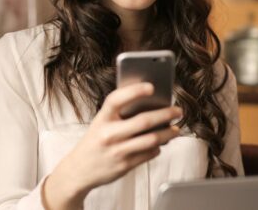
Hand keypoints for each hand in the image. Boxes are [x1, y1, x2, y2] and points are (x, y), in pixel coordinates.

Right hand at [42, 82, 182, 209]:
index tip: (151, 87)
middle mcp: (109, 134)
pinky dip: (158, 147)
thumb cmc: (94, 142)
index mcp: (101, 119)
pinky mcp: (124, 165)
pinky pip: (149, 154)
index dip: (134, 91)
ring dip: (168, 133)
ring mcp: (117, 151)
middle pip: (143, 121)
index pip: (117, 100)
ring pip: (151, 139)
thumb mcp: (100, 123)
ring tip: (175, 129)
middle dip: (165, 114)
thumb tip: (149, 105)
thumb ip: (119, 114)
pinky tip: (160, 143)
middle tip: (178, 111)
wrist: (79, 170)